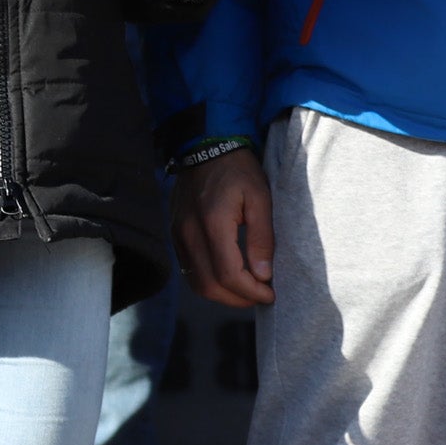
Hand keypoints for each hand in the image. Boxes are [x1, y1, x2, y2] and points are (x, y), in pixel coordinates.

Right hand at [170, 147, 274, 306]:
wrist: (205, 145)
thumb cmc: (238, 169)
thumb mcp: (260, 197)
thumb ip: (262, 237)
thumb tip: (263, 276)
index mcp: (213, 222)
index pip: (229, 275)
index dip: (251, 292)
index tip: (270, 294)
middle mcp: (190, 232)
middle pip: (210, 285)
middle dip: (239, 299)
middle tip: (261, 296)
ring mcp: (178, 234)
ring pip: (197, 283)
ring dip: (223, 295)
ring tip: (246, 290)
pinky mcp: (175, 234)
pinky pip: (189, 270)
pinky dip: (209, 282)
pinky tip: (227, 276)